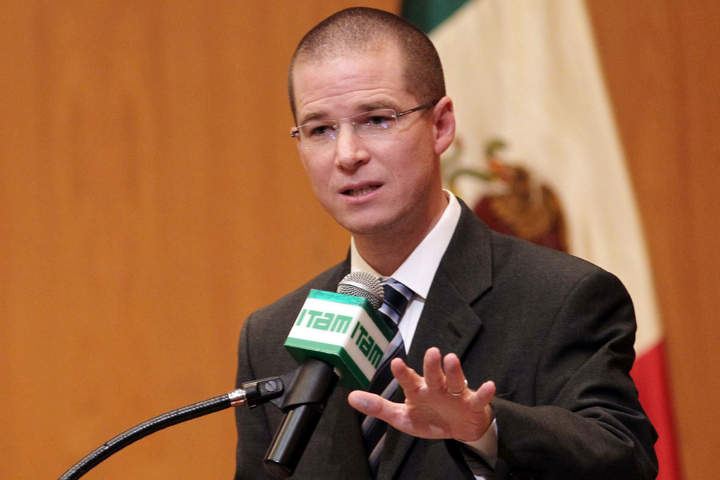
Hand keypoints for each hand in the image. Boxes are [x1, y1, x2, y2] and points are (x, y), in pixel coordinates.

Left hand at [348, 347, 495, 441]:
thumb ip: (378, 407)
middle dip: (431, 364)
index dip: (402, 373)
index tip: (396, 362)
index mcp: (418, 390)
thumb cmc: (429, 417)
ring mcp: (455, 394)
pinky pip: (478, 397)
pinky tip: (488, 386)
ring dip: (454, 370)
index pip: (408, 380)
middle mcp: (436, 387)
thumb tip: (350, 397)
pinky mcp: (472, 404)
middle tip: (430, 352)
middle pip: (433, 374)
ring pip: (454, 380)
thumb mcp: (401, 417)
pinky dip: (484, 392)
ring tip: (451, 359)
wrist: (459, 429)